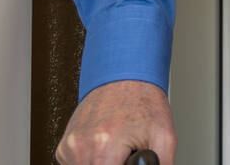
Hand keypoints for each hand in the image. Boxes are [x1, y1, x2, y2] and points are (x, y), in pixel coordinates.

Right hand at [55, 80, 174, 164]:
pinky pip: (76, 164)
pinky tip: (104, 147)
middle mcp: (82, 146)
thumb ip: (162, 164)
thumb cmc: (143, 101)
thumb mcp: (164, 137)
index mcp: (104, 146)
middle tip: (126, 155)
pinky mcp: (64, 146)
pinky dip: (90, 161)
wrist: (125, 74)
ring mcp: (70, 145)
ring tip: (117, 151)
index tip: (128, 162)